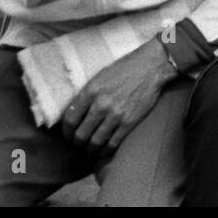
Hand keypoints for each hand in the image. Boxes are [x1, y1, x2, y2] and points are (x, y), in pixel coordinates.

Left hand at [61, 38, 172, 153]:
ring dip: (90, 150)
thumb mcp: (100, 76)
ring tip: (90, 150)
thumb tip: (75, 112)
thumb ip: (87, 94)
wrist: (151, 66)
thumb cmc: (125, 69)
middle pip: (81, 134)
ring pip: (96, 142)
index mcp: (90, 91)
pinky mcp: (129, 122)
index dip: (66, 132)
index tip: (68, 136)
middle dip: (77, 143)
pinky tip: (104, 150)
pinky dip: (106, 150)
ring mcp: (116, 115)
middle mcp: (101, 104)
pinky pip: (113, 143)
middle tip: (78, 145)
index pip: (70, 120)